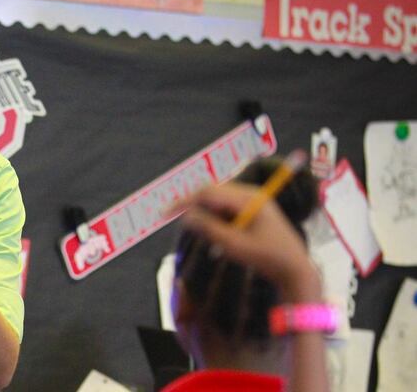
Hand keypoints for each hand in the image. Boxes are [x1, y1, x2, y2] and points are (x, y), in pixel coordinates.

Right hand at [169, 182, 320, 301]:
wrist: (295, 269)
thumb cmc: (268, 258)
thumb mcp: (235, 246)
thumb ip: (209, 229)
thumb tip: (186, 216)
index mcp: (249, 198)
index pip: (208, 192)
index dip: (185, 201)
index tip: (166, 214)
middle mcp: (250, 194)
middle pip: (211, 192)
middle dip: (192, 205)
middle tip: (172, 219)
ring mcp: (252, 201)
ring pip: (216, 200)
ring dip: (204, 213)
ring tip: (198, 232)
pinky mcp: (252, 211)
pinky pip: (225, 208)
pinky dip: (214, 218)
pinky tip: (214, 234)